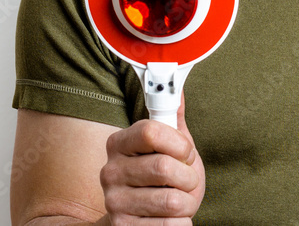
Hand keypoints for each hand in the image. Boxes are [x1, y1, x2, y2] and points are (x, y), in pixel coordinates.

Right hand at [97, 91, 205, 224]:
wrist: (138, 221)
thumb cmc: (158, 181)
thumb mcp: (167, 148)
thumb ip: (171, 119)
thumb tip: (176, 87)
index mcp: (119, 143)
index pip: (152, 131)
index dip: (179, 143)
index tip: (185, 153)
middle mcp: (111, 172)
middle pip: (165, 167)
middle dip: (187, 177)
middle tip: (184, 181)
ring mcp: (115, 203)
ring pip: (172, 201)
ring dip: (186, 203)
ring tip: (177, 201)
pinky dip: (182, 223)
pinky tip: (171, 219)